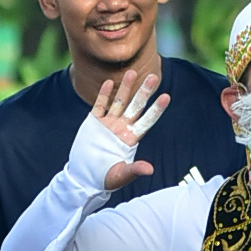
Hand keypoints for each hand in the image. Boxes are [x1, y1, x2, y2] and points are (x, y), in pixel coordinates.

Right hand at [88, 65, 170, 192]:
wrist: (83, 177)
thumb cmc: (105, 179)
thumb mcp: (120, 175)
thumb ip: (134, 170)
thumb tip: (150, 170)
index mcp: (130, 139)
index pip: (146, 121)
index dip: (156, 109)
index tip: (166, 96)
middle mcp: (121, 128)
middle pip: (136, 106)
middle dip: (144, 92)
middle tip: (153, 76)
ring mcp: (108, 124)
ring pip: (119, 102)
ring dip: (125, 88)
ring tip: (132, 72)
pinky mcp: (94, 123)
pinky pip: (100, 106)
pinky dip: (104, 94)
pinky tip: (109, 82)